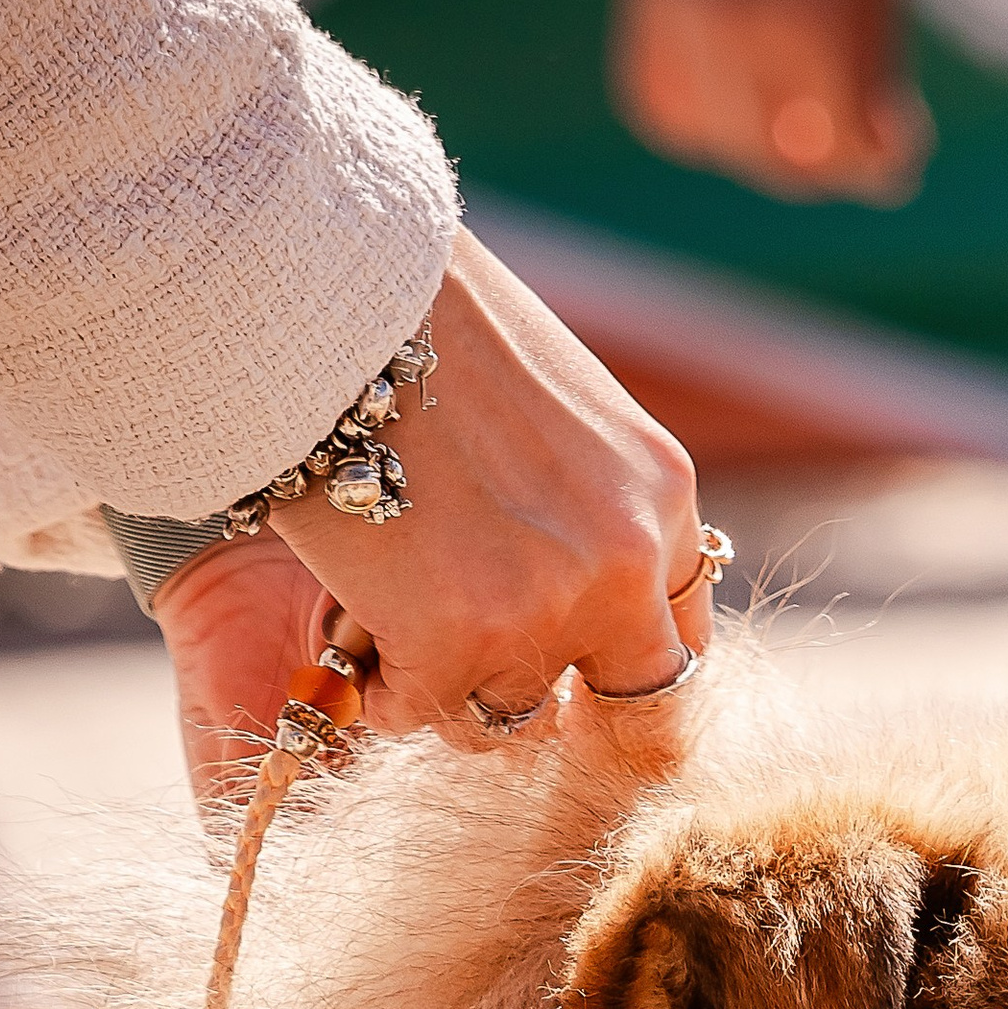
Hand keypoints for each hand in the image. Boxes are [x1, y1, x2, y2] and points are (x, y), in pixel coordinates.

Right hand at [157, 229, 716, 785]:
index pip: (683, 648)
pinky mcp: (455, 639)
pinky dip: (384, 682)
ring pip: (512, 716)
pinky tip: (358, 614)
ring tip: (399, 609)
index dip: (626, 687)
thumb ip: (589, 514)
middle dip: (568, 726)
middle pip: (630, 718)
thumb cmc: (422, 329)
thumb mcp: (559, 415)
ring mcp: (547, 609)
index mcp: (663, 498)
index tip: (581, 701)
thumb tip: (581, 615)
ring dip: (453, 683)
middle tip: (495, 700)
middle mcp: (626, 563)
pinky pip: (423, 712)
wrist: (324, 283)